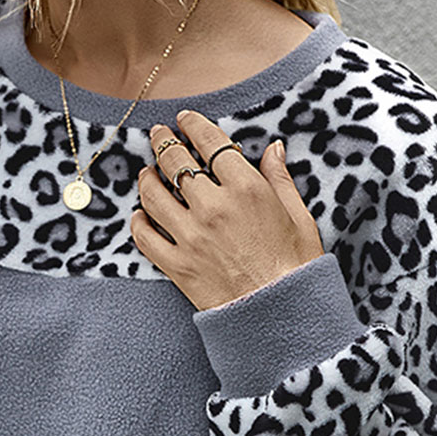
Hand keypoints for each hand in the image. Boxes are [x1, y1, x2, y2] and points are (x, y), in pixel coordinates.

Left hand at [129, 109, 322, 309]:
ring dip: (146, 179)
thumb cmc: (297, 267)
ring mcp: (190, 237)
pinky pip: (144, 237)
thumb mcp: (298, 217)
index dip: (193, 125)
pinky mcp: (177, 265)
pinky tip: (140, 215)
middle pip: (176, 162)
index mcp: (246, 190)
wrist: (282, 316)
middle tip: (157, 134)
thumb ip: (279, 179)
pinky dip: (138, 222)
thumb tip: (273, 148)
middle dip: (162, 142)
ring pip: (153, 196)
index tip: (184, 119)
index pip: (210, 143)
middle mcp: (213, 208)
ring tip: (147, 172)